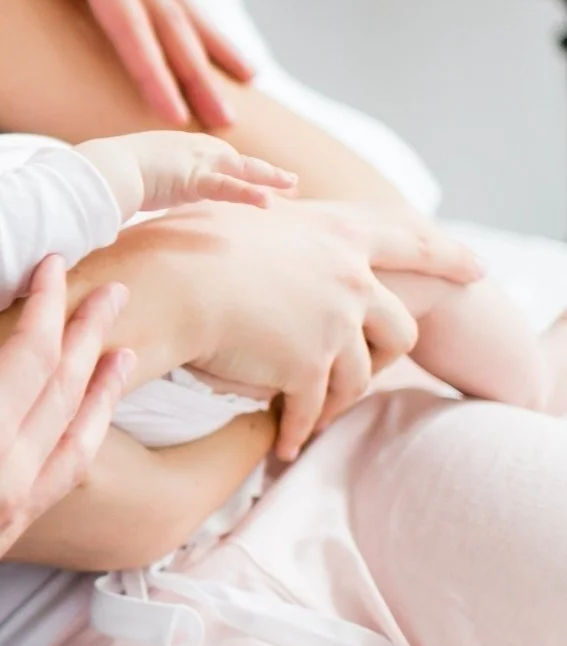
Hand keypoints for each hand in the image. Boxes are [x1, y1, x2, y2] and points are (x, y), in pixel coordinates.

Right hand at [0, 259, 127, 645]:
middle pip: (67, 391)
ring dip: (102, 392)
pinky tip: (77, 440)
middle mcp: (8, 477)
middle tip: (114, 292)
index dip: (47, 305)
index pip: (30, 355)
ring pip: (76, 440)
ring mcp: (9, 514)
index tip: (56, 265)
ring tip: (121, 360)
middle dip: (90, 334)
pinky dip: (82, 443)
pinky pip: (61, 479)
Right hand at [76, 131, 297, 215]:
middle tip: (288, 180)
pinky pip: (228, 187)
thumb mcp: (125, 177)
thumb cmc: (103, 175)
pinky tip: (268, 202)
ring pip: (241, 169)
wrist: (99, 170)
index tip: (252, 176)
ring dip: (268, 177)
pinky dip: (249, 193)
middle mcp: (189, 148)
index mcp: (175, 147)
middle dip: (261, 170)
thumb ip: (135, 186)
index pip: (213, 157)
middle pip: (234, 160)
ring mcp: (194, 161)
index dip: (235, 167)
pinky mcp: (194, 178)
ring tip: (291, 185)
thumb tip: (123, 203)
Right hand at [158, 201, 483, 460]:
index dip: (447, 255)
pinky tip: (287, 444)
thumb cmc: (185, 241)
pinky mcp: (308, 367)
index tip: (477, 269)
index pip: (411, 241)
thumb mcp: (242, 212)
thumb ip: (275, 219)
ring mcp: (333, 325)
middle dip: (386, 356)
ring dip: (336, 400)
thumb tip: (274, 201)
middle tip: (374, 372)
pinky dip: (300, 428)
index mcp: (337, 234)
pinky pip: (313, 407)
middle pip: (398, 327)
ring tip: (314, 417)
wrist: (169, 285)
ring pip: (358, 376)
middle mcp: (348, 279)